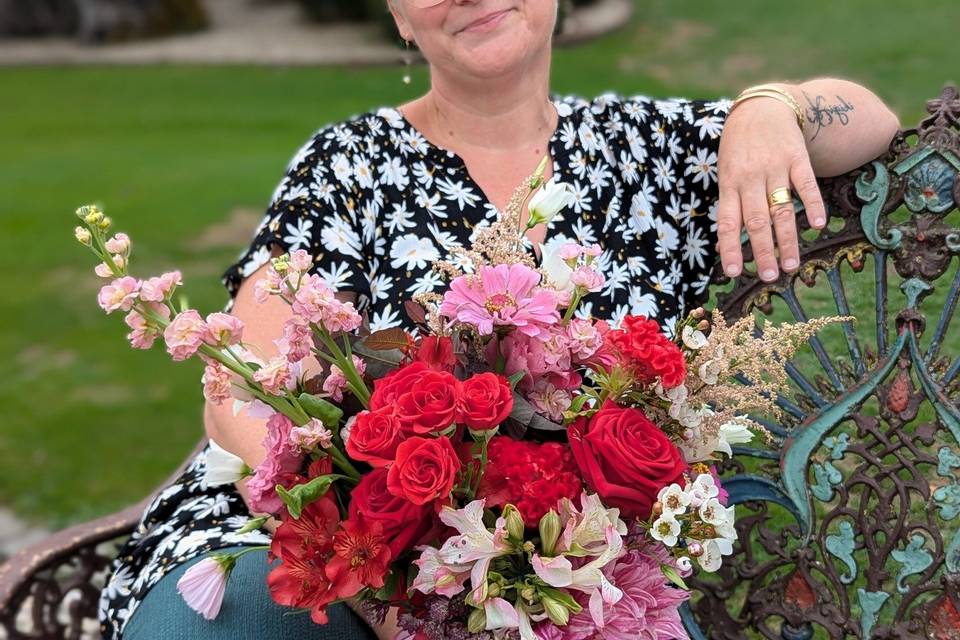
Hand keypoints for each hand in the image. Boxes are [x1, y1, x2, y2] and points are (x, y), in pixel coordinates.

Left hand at [715, 97, 826, 280]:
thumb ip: (730, 206)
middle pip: (758, 221)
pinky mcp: (797, 158)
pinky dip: (813, 204)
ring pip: (782, 209)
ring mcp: (775, 168)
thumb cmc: (739, 148)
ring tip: (792, 265)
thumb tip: (726, 246)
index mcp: (729, 184)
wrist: (762, 106)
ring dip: (788, 240)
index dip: (730, 248)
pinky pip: (807, 184)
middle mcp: (751, 178)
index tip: (734, 273)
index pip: (728, 222)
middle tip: (770, 277)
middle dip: (763, 252)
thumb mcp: (726, 173)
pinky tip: (819, 225)